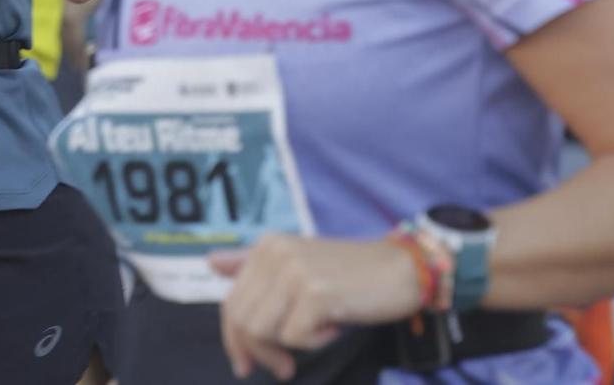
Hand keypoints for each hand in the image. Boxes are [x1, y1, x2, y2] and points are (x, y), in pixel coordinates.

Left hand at [211, 236, 422, 381]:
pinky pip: (294, 338)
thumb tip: (211, 262)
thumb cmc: (350, 275)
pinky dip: (314, 343)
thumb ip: (254, 265)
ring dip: (285, 349)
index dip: (235, 340)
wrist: (402, 269)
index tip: (245, 364)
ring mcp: (294, 271)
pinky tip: (334, 327)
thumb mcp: (298, 265)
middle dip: (257, 352)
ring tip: (313, 341)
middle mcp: (275, 253)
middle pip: (241, 320)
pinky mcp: (316, 292)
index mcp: (267, 246)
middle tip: (281, 368)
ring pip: (262, 331)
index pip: (231, 303)